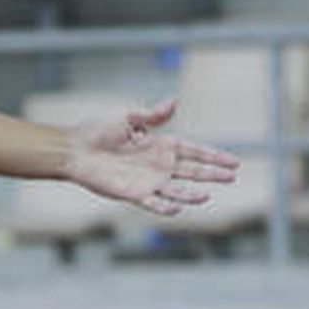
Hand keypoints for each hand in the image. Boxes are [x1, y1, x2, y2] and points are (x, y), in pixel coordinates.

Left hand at [65, 99, 240, 215]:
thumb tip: (174, 100)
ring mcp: (149, 181)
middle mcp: (159, 165)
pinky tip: (178, 207)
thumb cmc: (98, 131)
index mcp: (161, 145)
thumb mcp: (127, 118)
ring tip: (206, 196)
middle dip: (212, 174)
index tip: (234, 162)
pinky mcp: (134, 193)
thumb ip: (152, 115)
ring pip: (177, 190)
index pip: (195, 151)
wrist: (74, 149)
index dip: (214, 156)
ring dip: (191, 194)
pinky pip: (154, 203)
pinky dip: (166, 206)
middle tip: (232, 176)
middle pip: (193, 171)